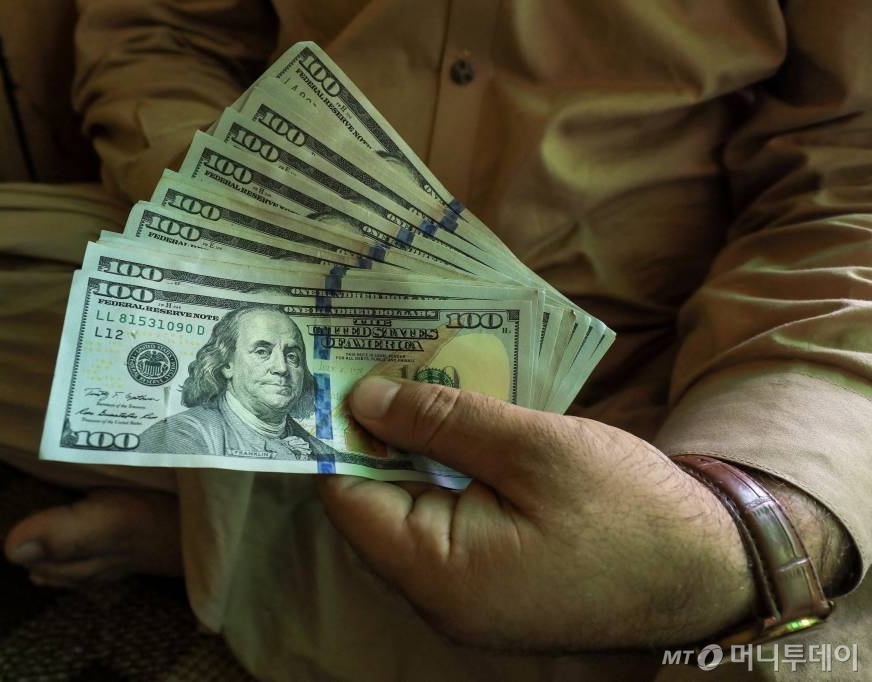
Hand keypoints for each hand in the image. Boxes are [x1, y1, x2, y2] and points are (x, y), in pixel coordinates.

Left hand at [318, 377, 757, 652]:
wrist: (713, 567)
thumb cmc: (628, 506)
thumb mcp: (533, 446)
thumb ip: (442, 421)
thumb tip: (364, 400)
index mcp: (439, 573)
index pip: (349, 498)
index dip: (341, 434)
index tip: (344, 372)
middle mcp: (439, 599)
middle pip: (375, 507)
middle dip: (379, 437)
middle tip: (387, 365)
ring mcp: (467, 599)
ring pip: (411, 514)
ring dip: (415, 454)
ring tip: (422, 388)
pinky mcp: (493, 588)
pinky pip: (446, 529)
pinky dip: (446, 479)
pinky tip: (460, 434)